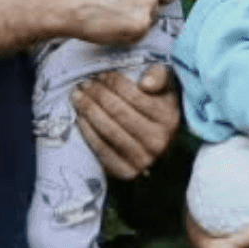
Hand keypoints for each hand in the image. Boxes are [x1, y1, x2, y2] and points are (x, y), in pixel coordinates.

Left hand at [74, 63, 180, 179]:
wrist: (158, 148)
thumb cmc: (157, 109)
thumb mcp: (165, 89)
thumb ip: (159, 76)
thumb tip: (145, 83)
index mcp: (169, 118)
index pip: (135, 96)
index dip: (114, 83)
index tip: (101, 74)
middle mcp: (158, 141)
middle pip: (118, 112)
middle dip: (97, 94)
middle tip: (84, 84)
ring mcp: (143, 160)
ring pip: (108, 130)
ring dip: (88, 110)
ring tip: (78, 96)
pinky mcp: (127, 172)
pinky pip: (101, 148)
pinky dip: (87, 131)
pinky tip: (80, 117)